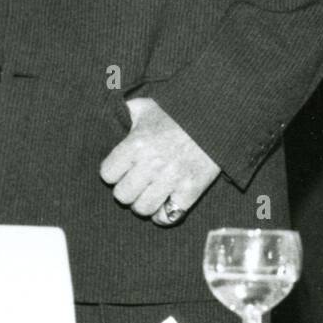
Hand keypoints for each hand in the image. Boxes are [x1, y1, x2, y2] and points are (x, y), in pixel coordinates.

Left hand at [99, 97, 220, 225]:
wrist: (215, 119)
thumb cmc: (178, 112)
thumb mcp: (148, 105)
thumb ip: (127, 110)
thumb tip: (114, 110)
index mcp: (136, 143)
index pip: (107, 173)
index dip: (113, 172)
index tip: (121, 169)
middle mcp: (151, 163)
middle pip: (122, 195)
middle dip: (127, 189)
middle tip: (135, 182)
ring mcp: (171, 179)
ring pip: (142, 209)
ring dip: (143, 203)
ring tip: (148, 194)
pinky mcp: (191, 190)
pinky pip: (168, 216)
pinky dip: (163, 215)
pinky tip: (164, 204)